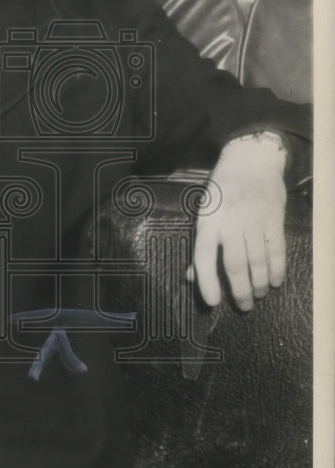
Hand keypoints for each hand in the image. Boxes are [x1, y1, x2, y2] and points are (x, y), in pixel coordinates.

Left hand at [187, 133, 286, 310]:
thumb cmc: (222, 191)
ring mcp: (254, 220)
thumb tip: (190, 277)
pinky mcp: (274, 218)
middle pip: (235, 264)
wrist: (251, 161)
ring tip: (257, 296)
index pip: (203, 256)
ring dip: (258, 284)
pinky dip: (277, 269)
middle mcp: (230, 222)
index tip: (212, 302)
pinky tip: (274, 282)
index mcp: (208, 221)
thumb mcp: (204, 213)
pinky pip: (277, 250)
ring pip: (258, 261)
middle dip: (239, 290)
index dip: (207, 281)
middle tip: (243, 306)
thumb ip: (200, 246)